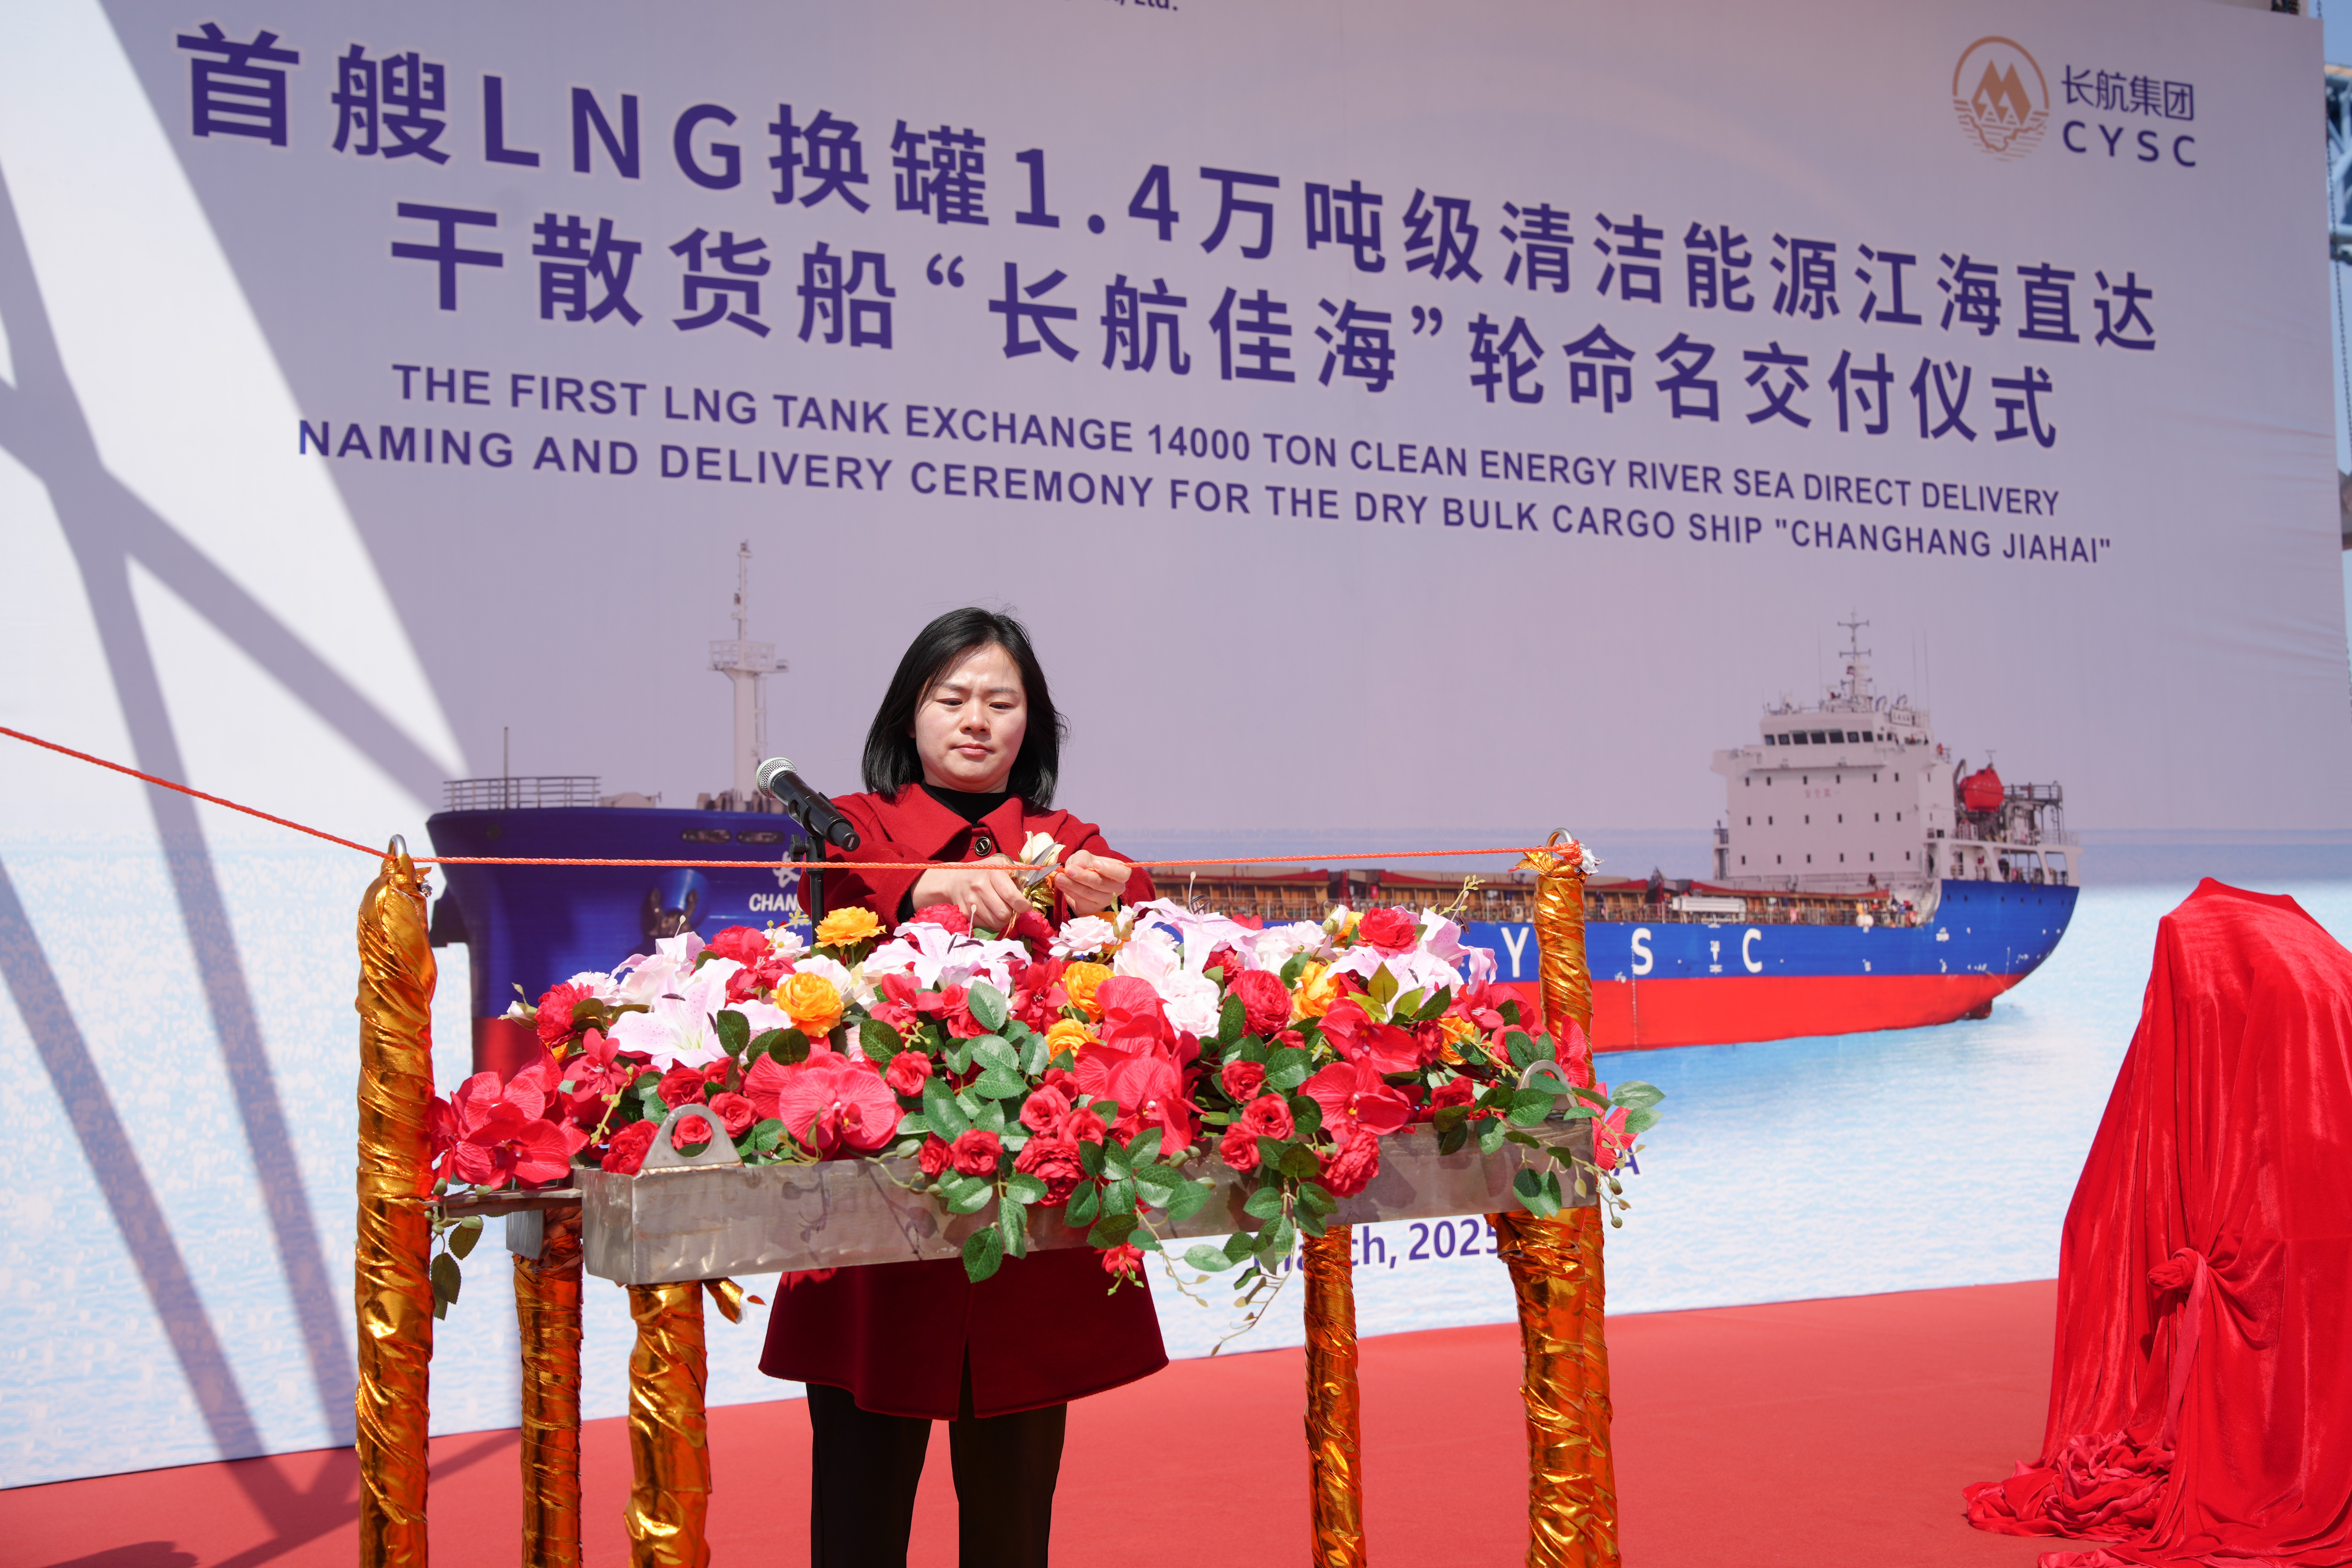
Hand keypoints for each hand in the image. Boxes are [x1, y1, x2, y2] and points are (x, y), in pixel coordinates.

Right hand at [911, 855, 1026, 933]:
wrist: (954, 879)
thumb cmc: (984, 871)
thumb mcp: (1002, 864)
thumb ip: (1021, 871)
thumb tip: (1045, 872)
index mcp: (993, 873)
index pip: (1013, 897)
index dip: (1023, 905)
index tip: (1025, 905)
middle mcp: (980, 887)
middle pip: (1005, 914)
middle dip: (1012, 913)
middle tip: (1011, 908)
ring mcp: (971, 901)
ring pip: (996, 923)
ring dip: (1002, 920)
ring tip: (1000, 909)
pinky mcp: (965, 913)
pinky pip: (986, 926)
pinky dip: (991, 923)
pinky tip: (989, 912)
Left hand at [1058, 849, 1129, 915]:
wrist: (1078, 879)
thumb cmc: (1087, 865)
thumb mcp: (1084, 857)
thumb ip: (1082, 858)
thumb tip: (1079, 865)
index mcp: (1120, 873)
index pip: (1123, 873)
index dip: (1110, 870)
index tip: (1095, 864)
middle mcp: (1116, 888)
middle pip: (1102, 884)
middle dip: (1084, 877)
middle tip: (1069, 870)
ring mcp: (1105, 900)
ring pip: (1089, 893)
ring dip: (1072, 885)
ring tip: (1060, 877)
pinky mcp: (1092, 908)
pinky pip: (1080, 900)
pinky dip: (1069, 891)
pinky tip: (1061, 883)